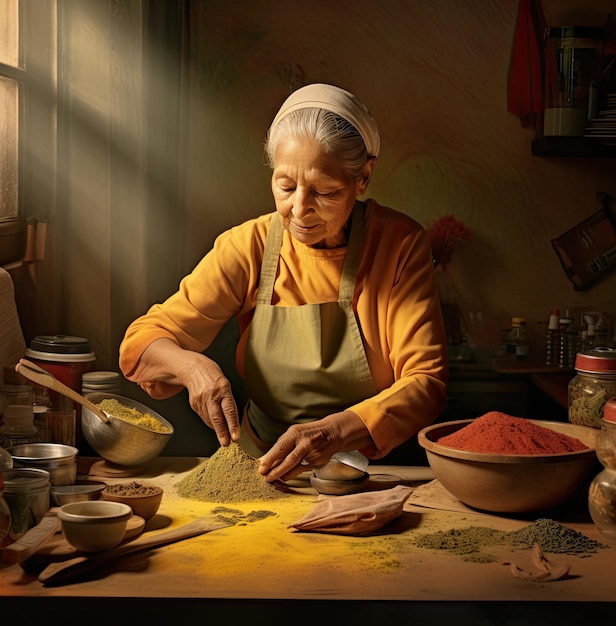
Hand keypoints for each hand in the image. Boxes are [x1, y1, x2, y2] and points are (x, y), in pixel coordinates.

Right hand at [182, 357, 239, 446]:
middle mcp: (211, 395)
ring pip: (210, 420)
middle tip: (226, 443)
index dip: (232, 424)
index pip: (229, 410)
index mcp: (223, 389)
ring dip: (217, 429)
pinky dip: (210, 422)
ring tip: (223, 434)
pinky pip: (204, 417)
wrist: (193, 368)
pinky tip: (213, 421)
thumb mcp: (226, 385)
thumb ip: (228, 402)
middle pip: (217, 417)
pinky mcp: (194, 404)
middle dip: (222, 432)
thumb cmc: (213, 377)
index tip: (235, 436)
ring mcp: (201, 400)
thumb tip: (230, 423)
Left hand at [257, 410, 372, 481]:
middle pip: (287, 458)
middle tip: (265, 476)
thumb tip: (266, 458)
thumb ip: (282, 445)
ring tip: (272, 478)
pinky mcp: (316, 461)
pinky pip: (301, 470)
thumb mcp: (295, 433)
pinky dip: (291, 474)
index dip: (270, 458)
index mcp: (295, 433)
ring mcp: (311, 452)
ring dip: (281, 474)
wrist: (332, 432)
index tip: (261, 467)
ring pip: (294, 466)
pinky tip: (284, 476)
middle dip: (274, 469)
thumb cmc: (309, 433)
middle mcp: (304, 442)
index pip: (280, 447)